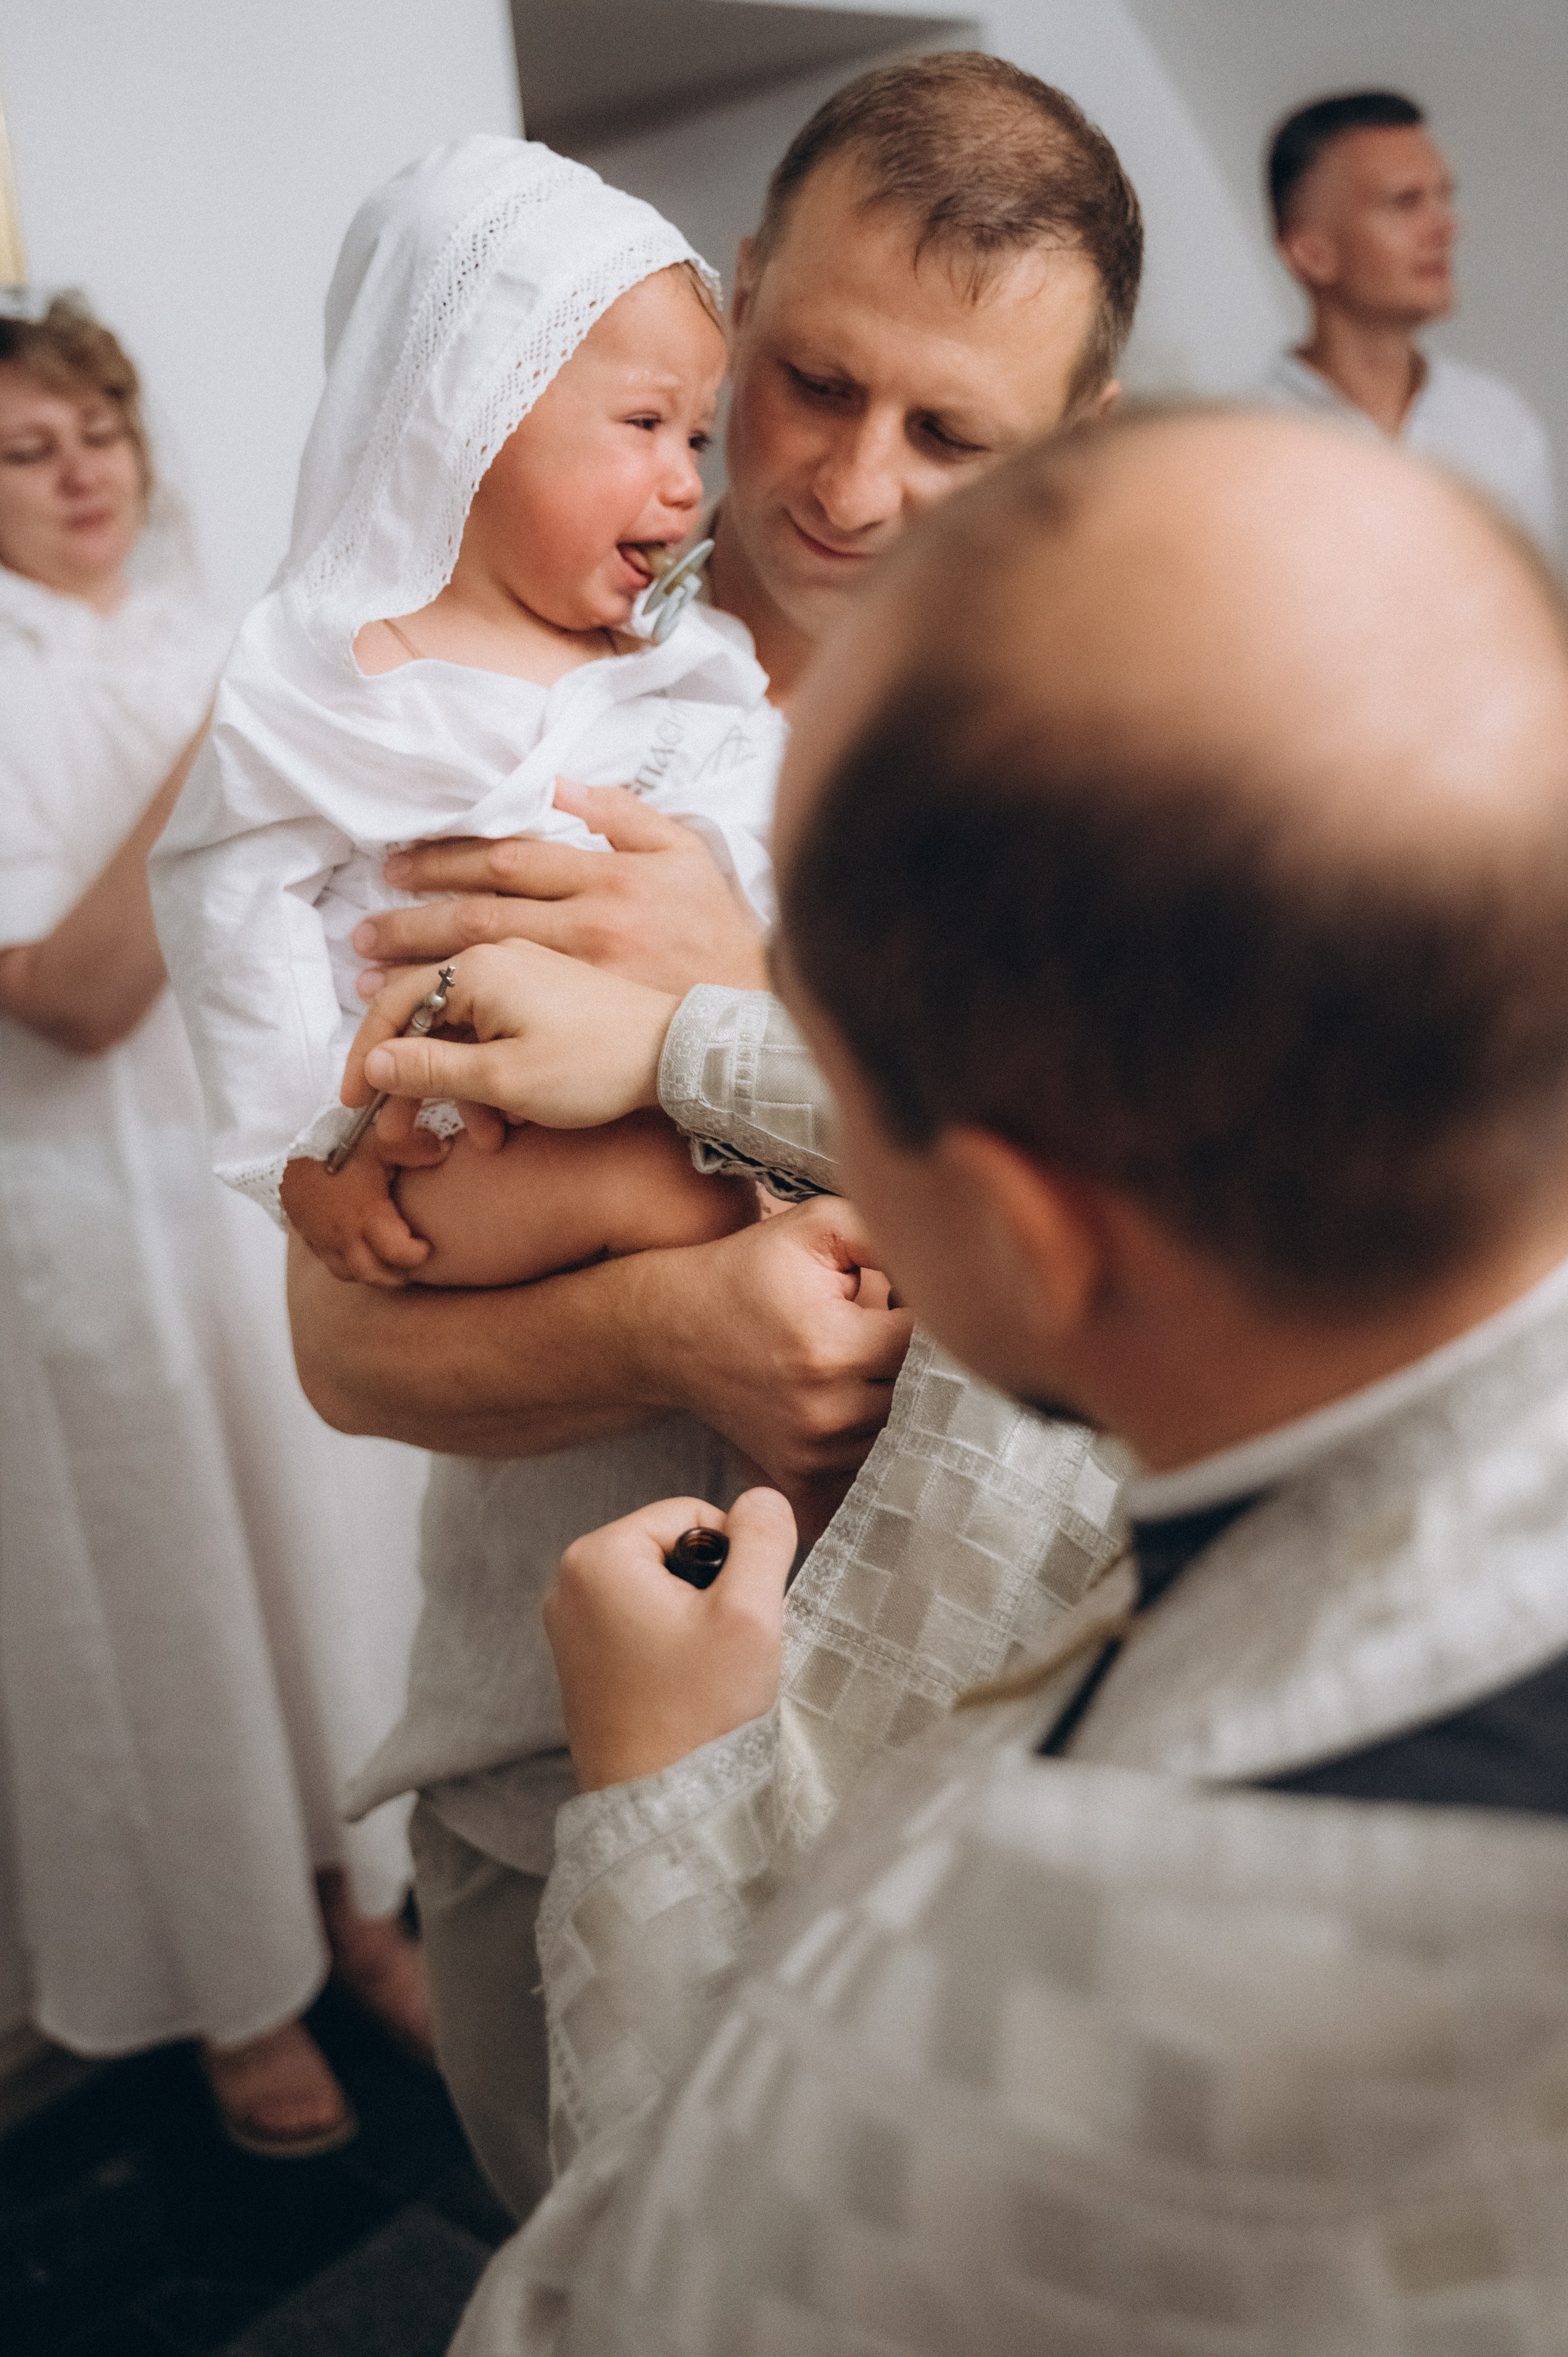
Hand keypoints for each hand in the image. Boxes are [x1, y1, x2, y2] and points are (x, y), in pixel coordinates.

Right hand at [279, 1124, 445, 1287]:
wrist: (281, 1148)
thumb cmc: (333, 1145)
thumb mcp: (378, 1141)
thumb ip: (415, 1147)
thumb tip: (446, 1150)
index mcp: (366, 1218)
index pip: (399, 1255)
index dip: (418, 1255)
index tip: (427, 1244)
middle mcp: (345, 1238)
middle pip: (377, 1275)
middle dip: (400, 1273)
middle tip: (415, 1259)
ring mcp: (324, 1241)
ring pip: (353, 1275)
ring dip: (376, 1274)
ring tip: (393, 1262)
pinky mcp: (310, 1238)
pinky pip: (333, 1265)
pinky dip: (352, 1267)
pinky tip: (362, 1253)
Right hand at [342, 940, 677, 1129]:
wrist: (679, 1056)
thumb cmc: (597, 1066)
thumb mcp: (503, 1081)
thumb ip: (429, 1069)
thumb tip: (374, 1062)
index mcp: (477, 969)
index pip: (393, 1004)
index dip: (367, 1057)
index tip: (357, 1102)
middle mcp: (498, 958)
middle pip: (424, 1019)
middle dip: (410, 1083)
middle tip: (402, 1136)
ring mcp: (525, 972)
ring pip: (462, 1032)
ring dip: (458, 1089)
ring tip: (478, 1140)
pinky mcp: (548, 993)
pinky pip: (496, 1031)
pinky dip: (491, 1075)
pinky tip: (508, 1119)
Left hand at [351, 781, 768, 995]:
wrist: (753, 1008)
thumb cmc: (718, 931)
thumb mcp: (684, 852)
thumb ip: (622, 813)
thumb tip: (559, 785)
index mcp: (609, 874)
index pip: (507, 859)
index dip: (446, 860)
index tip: (398, 865)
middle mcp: (590, 921)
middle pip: (482, 911)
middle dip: (414, 919)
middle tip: (364, 931)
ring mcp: (583, 974)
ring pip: (484, 962)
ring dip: (420, 966)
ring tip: (370, 974)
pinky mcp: (583, 1018)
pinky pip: (508, 1011)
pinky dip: (457, 1009)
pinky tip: (421, 1014)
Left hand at [544, 1488, 795, 1789]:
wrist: (662, 1810)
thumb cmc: (701, 1713)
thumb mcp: (751, 1612)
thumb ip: (764, 1537)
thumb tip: (761, 1499)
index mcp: (595, 1557)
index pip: (693, 1513)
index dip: (733, 1558)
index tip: (733, 1618)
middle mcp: (567, 1585)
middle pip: (673, 1550)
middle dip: (711, 1590)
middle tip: (720, 1650)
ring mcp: (567, 1628)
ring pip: (663, 1589)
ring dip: (697, 1620)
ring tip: (704, 1673)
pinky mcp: (580, 1665)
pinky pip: (642, 1625)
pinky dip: (673, 1647)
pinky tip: (685, 1690)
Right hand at [653, 1198, 911, 1530]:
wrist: (672, 1331)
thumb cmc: (749, 1272)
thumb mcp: (815, 1226)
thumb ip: (885, 1233)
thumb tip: (939, 1259)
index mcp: (834, 1348)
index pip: (923, 1338)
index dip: (913, 1311)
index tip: (886, 1297)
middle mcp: (825, 1411)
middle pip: (914, 1388)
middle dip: (899, 1355)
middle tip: (863, 1326)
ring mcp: (812, 1451)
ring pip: (894, 1425)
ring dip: (884, 1394)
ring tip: (843, 1359)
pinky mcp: (799, 1473)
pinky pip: (862, 1460)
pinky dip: (860, 1432)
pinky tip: (836, 1396)